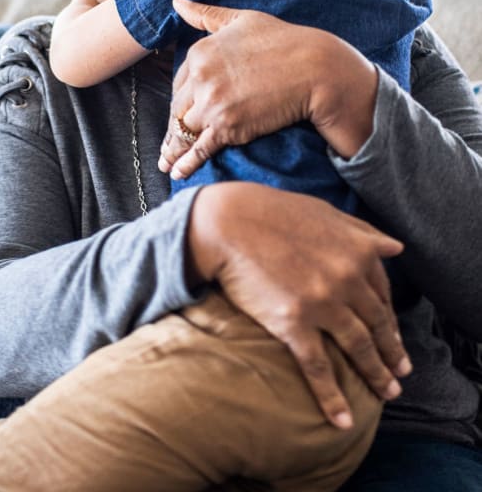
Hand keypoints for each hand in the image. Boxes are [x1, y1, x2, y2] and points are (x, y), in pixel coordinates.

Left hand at [159, 0, 378, 179]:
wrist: (314, 68)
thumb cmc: (283, 40)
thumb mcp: (241, 20)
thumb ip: (205, 14)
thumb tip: (176, 2)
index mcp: (200, 52)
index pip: (179, 83)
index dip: (181, 100)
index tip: (179, 113)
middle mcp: (201, 78)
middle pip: (178, 109)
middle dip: (173, 128)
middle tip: (166, 145)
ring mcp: (213, 104)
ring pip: (183, 131)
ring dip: (172, 150)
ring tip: (165, 162)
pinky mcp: (228, 128)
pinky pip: (199, 149)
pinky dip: (185, 163)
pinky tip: (176, 173)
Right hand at [188, 182, 411, 429]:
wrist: (230, 222)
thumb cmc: (274, 212)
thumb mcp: (326, 212)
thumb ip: (362, 232)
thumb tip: (396, 247)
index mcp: (358, 251)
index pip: (384, 293)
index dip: (390, 318)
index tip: (394, 335)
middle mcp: (348, 278)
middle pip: (378, 323)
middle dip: (393, 351)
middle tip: (402, 371)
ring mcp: (323, 303)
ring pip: (359, 347)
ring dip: (376, 374)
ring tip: (387, 392)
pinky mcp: (294, 324)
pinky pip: (319, 367)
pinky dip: (332, 397)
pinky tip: (342, 419)